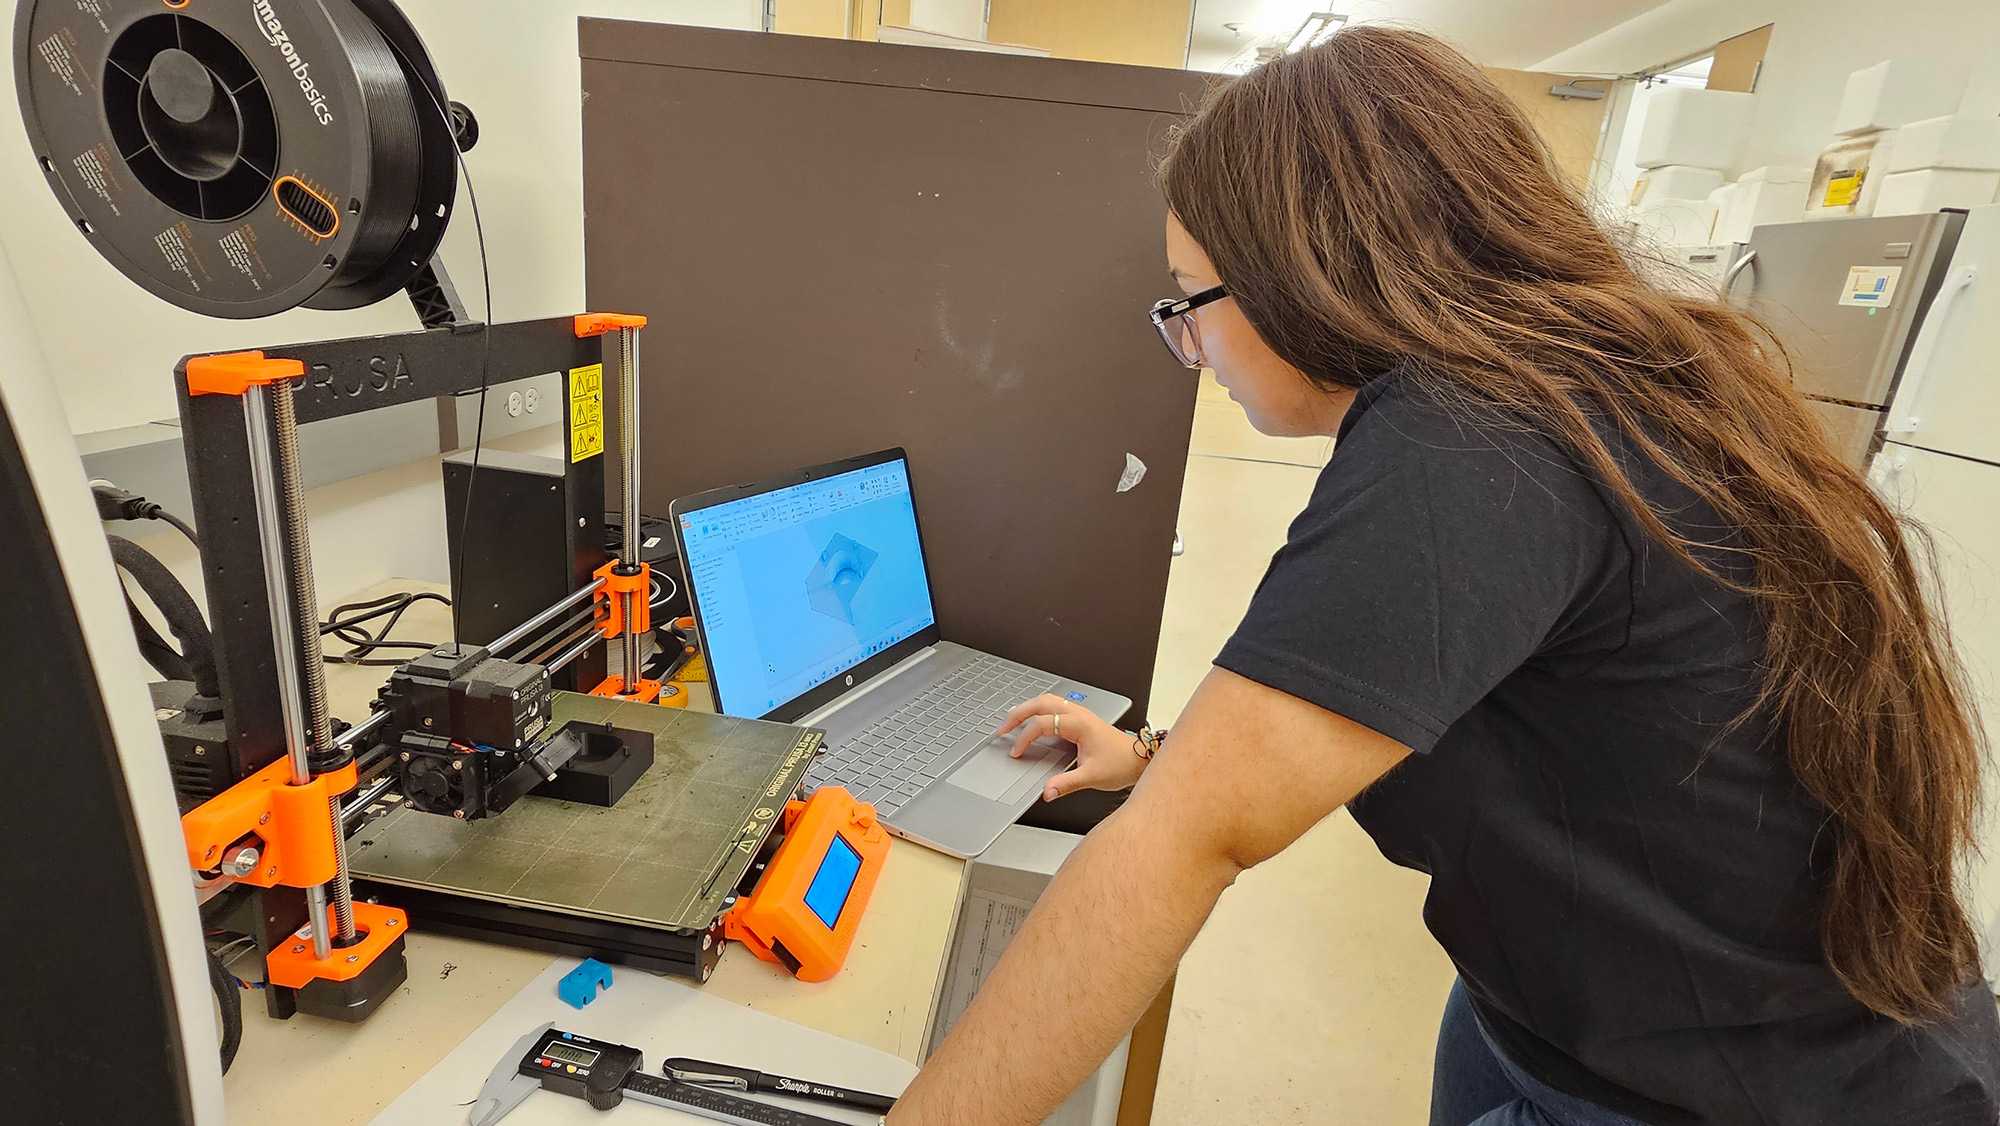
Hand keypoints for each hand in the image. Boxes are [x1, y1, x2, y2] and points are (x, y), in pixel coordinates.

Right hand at [996, 694, 1148, 801]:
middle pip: (1040, 703)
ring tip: (1012, 721)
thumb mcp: (1092, 776)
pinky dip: (1038, 710)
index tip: (1016, 752)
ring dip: (1028, 708)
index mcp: (1079, 724)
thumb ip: (1067, 784)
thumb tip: (1047, 791)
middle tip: (1002, 728)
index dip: (1025, 738)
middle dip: (1018, 713)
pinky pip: (1054, 706)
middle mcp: (1078, 714)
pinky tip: (1033, 721)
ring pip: (1047, 700)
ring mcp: (1080, 714)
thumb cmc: (1121, 763)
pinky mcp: (1081, 718)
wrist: (1139, 758)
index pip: (1042, 724)